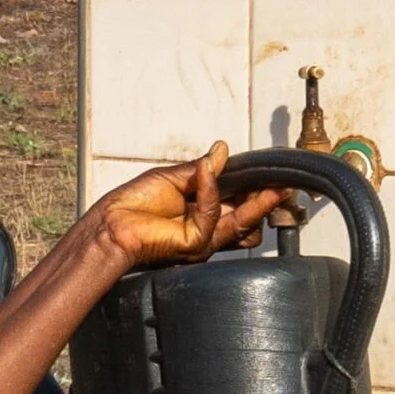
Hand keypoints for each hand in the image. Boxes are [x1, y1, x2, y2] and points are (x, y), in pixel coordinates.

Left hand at [93, 141, 287, 268]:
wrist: (113, 222)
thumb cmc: (135, 203)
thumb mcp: (174, 177)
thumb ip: (202, 169)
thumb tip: (223, 150)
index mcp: (205, 211)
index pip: (241, 203)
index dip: (257, 190)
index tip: (272, 174)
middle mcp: (209, 228)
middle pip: (249, 218)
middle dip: (267, 200)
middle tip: (282, 185)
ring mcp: (204, 238)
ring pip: (243, 222)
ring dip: (258, 202)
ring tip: (271, 186)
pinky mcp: (195, 243)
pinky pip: (212, 214)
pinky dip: (210, 190)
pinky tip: (205, 173)